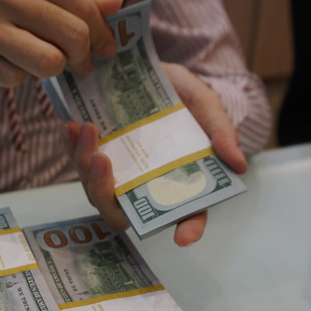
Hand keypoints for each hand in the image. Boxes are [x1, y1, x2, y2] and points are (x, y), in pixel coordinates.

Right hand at [0, 0, 121, 85]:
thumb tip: (113, 6)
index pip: (78, 4)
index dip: (102, 29)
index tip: (107, 45)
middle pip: (71, 35)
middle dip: (85, 54)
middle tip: (84, 61)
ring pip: (48, 62)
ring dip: (55, 66)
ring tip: (48, 59)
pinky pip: (16, 79)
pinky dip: (21, 74)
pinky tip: (9, 58)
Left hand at [65, 62, 246, 246]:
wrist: (154, 72)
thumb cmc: (184, 96)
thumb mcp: (205, 105)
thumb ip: (220, 131)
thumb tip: (238, 163)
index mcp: (175, 180)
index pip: (186, 214)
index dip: (187, 228)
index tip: (183, 237)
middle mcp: (143, 184)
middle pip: (122, 210)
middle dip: (106, 192)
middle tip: (103, 160)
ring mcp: (116, 172)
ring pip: (94, 188)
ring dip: (84, 164)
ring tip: (87, 129)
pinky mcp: (94, 154)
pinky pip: (78, 161)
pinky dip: (71, 146)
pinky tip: (71, 124)